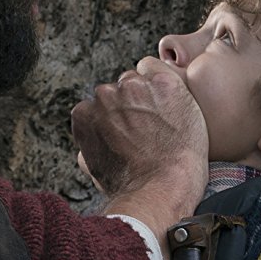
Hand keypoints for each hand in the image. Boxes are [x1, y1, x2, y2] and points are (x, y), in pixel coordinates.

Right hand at [71, 56, 207, 240]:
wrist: (163, 185)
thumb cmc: (132, 184)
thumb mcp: (94, 168)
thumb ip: (88, 144)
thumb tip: (91, 137)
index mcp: (85, 113)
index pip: (100, 105)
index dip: (118, 118)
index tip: (131, 130)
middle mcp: (104, 94)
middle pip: (120, 89)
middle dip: (132, 104)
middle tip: (150, 128)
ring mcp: (134, 86)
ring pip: (141, 80)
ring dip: (151, 95)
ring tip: (165, 122)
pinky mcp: (164, 83)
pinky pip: (164, 74)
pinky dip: (170, 89)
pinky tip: (175, 110)